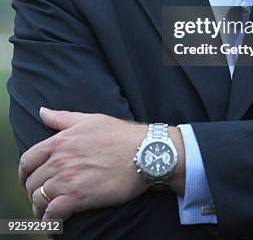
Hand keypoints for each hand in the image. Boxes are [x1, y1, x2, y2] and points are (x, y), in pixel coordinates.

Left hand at [19, 108, 147, 221]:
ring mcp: (67, 179)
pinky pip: (52, 215)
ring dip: (40, 209)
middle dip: (34, 193)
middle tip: (44, 199)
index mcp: (60, 141)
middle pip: (32, 183)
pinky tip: (55, 224)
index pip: (27, 161)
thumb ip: (62, 118)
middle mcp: (59, 160)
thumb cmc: (119, 134)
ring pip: (38, 200)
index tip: (31, 180)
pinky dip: (50, 222)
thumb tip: (42, 111)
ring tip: (48, 213)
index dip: (25, 174)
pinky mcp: (78, 197)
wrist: (143, 152)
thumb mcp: (90, 119)